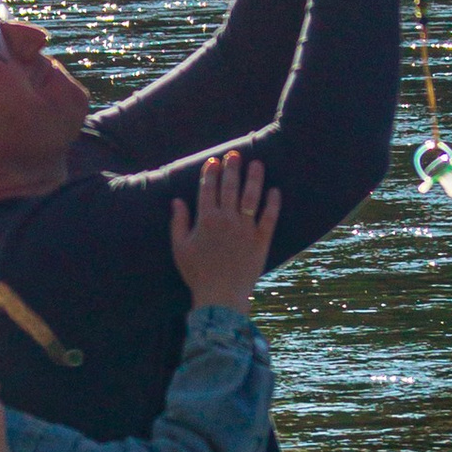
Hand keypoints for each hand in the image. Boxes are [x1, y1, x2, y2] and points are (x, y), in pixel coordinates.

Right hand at [169, 147, 278, 309]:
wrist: (221, 296)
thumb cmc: (197, 274)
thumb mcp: (180, 248)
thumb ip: (178, 222)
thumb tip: (177, 200)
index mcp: (206, 220)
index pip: (208, 189)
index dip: (211, 172)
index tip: (214, 160)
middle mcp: (227, 220)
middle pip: (230, 187)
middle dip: (232, 168)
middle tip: (235, 154)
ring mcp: (246, 229)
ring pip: (251, 197)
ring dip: (254, 178)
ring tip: (257, 163)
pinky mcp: (261, 240)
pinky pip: (269, 218)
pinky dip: (273, 203)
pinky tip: (275, 191)